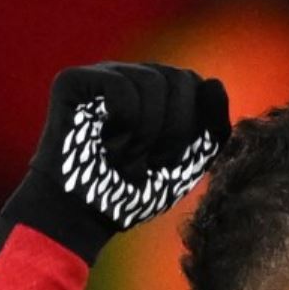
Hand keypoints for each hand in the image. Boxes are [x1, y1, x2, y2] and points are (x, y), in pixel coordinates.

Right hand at [0, 62, 229, 263]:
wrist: (89, 215)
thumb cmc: (138, 190)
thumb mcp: (190, 163)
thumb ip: (212, 127)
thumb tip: (215, 82)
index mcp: (161, 91)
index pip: (197, 85)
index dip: (193, 126)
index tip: (171, 158)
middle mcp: (132, 75)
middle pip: (180, 78)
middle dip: (174, 131)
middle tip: (149, 160)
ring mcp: (102, 75)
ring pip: (152, 81)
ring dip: (146, 133)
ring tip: (126, 155)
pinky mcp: (73, 81)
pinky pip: (120, 87)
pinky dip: (122, 124)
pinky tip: (106, 142)